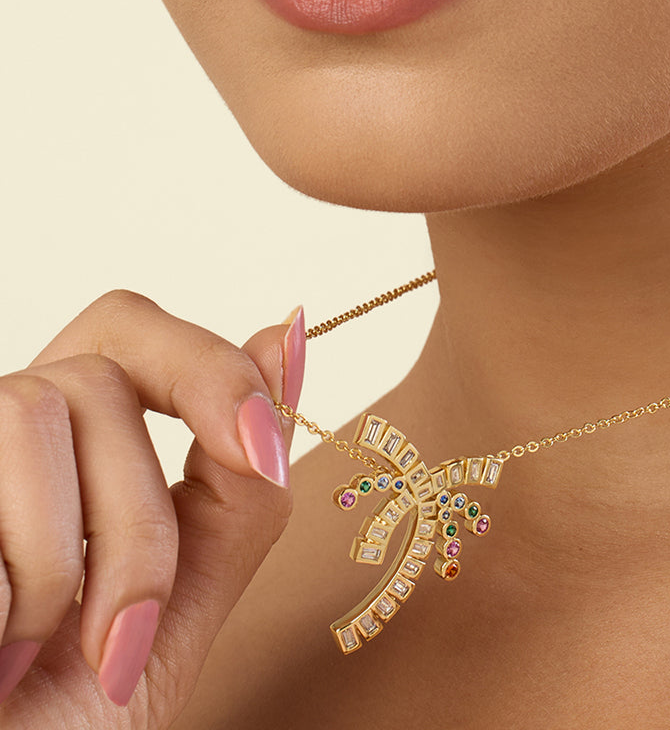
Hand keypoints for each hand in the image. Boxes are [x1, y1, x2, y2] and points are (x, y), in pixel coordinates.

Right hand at [0, 291, 305, 726]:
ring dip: (79, 561)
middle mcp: (5, 438)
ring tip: (49, 656)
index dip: (213, 371)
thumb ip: (240, 478)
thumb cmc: (77, 715)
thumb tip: (290, 334)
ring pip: (45, 411)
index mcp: (70, 447)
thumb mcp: (184, 596)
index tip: (267, 456)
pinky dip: (17, 585)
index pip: (136, 328)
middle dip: (141, 508)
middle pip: (102, 371)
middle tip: (139, 623)